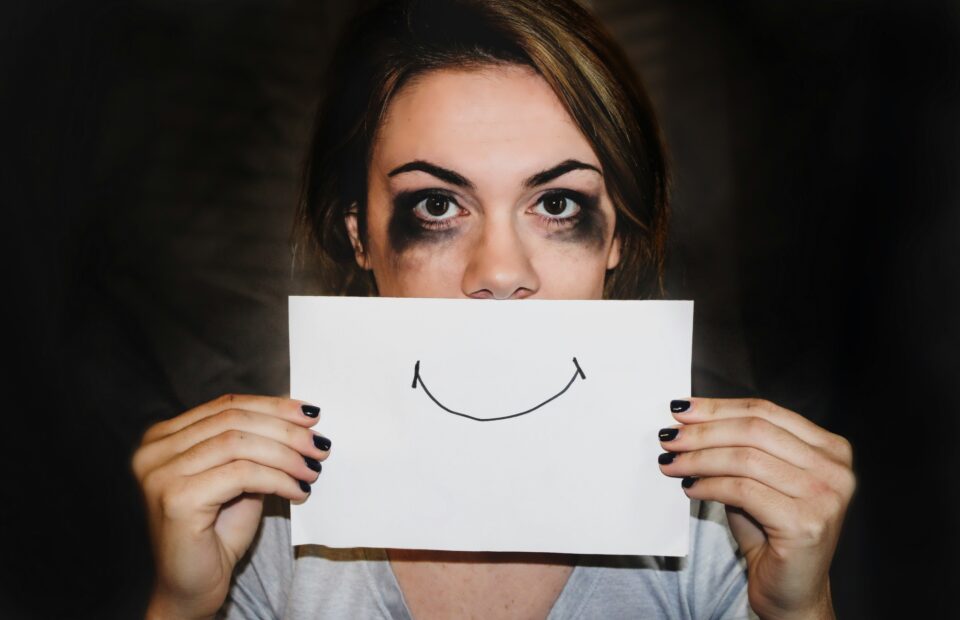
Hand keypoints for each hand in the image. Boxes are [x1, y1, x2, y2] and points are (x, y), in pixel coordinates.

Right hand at [132, 394, 330, 619]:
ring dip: (287, 455)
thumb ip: (255, 446)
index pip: (226, 406)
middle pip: (234, 420)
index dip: (274, 406)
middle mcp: (153, 450)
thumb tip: (299, 419)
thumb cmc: (216, 535)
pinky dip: (278, 479)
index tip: (312, 415)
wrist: (192, 588)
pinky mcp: (176, 498)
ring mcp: (160, 473)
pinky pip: (242, 474)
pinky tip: (298, 491)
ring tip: (313, 470)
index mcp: (164, 437)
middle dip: (286, 430)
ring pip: (240, 444)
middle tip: (320, 446)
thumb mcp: (239, 478)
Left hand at [658, 398, 854, 619]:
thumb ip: (738, 447)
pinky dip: (709, 486)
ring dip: (699, 459)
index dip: (719, 408)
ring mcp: (825, 497)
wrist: (791, 591)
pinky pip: (743, 491)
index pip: (766, 412)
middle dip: (704, 431)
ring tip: (671, 463)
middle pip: (754, 430)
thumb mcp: (758, 479)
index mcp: (830, 449)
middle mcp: (835, 469)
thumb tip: (688, 420)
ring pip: (745, 459)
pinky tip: (689, 488)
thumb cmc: (771, 533)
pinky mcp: (805, 523)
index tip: (681, 409)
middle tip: (669, 437)